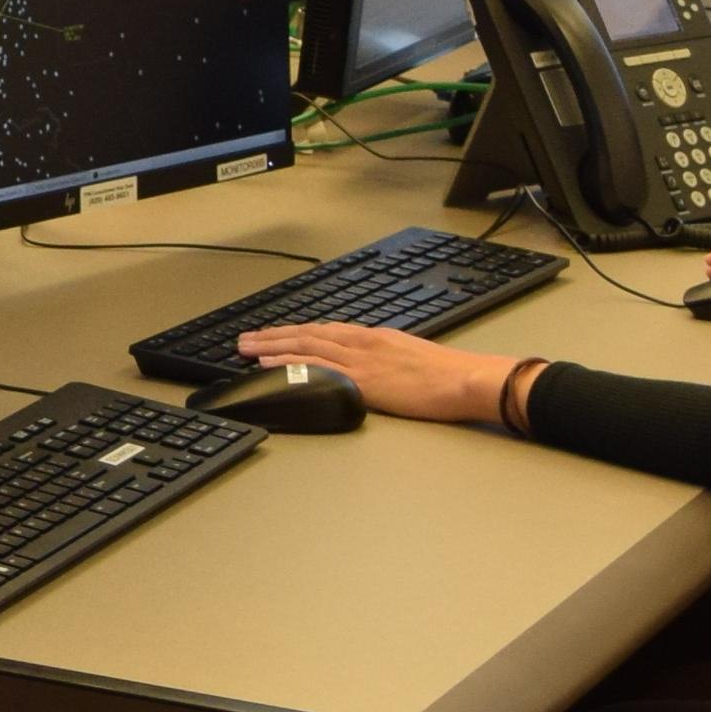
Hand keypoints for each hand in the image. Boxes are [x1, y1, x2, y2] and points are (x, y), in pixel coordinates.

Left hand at [224, 320, 525, 426]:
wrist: (466, 380)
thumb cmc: (448, 375)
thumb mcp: (410, 357)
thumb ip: (385, 360)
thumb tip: (369, 369)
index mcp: (375, 337)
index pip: (326, 331)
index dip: (296, 332)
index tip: (273, 334)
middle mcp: (363, 343)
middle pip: (308, 335)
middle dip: (274, 336)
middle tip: (244, 339)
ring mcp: (360, 360)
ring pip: (305, 347)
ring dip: (271, 346)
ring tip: (245, 349)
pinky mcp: (360, 380)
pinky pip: (315, 369)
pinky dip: (288, 364)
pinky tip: (267, 365)